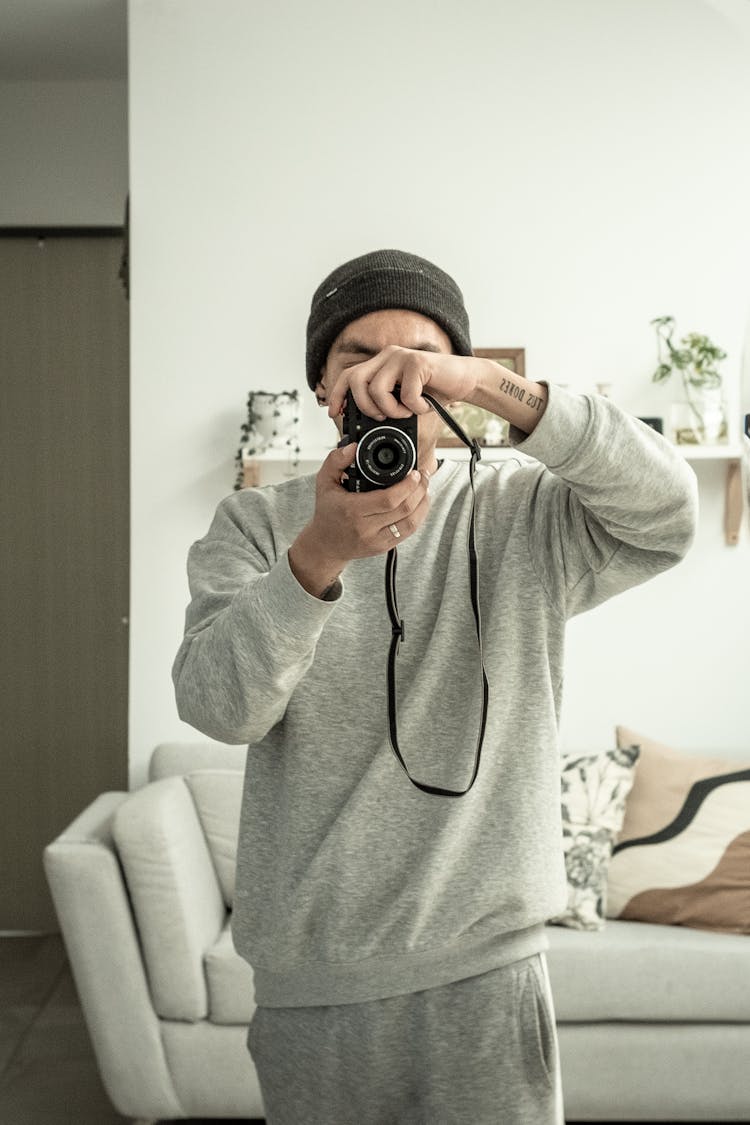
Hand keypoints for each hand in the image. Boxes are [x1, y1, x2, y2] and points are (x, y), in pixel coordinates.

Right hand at [288, 443, 430, 596]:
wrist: (326, 544)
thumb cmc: (327, 511)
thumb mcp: (324, 482)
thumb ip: (336, 460)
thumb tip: (353, 447)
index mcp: (352, 510)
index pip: (388, 499)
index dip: (407, 485)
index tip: (414, 472)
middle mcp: (365, 528)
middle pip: (404, 509)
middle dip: (420, 489)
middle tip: (423, 475)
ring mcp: (376, 540)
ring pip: (411, 522)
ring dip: (423, 503)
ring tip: (425, 488)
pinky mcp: (383, 547)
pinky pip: (408, 532)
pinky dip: (419, 516)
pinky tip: (420, 503)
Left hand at [326, 345, 479, 421]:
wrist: (465, 380)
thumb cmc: (434, 392)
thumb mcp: (402, 399)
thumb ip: (383, 403)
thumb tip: (361, 425)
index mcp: (380, 364)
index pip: (348, 375)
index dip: (337, 395)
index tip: (335, 413)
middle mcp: (387, 356)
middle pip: (356, 381)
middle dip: (366, 407)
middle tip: (384, 417)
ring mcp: (401, 357)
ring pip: (377, 389)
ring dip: (391, 410)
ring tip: (407, 411)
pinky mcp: (417, 362)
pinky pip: (405, 394)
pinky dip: (415, 408)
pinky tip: (425, 406)